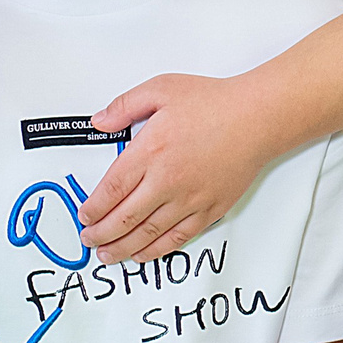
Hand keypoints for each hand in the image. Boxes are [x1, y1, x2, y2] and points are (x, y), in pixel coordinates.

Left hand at [79, 73, 269, 263]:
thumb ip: (125, 105)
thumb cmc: (216, 103)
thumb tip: (99, 121)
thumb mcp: (162, 88)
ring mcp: (189, 199)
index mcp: (151, 151)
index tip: (84, 216)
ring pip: (148, 233)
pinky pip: (177, 237)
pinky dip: (156, 249)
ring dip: (123, 248)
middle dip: (100, 234)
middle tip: (89, 238)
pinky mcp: (209, 209)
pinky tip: (144, 253)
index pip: (110, 190)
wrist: (258, 117)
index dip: (92, 209)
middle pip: (123, 218)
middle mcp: (167, 180)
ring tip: (108, 254)